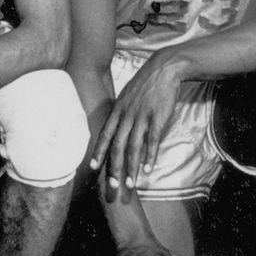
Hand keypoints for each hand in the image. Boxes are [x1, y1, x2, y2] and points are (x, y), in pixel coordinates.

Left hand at [89, 53, 184, 190]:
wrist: (163, 69)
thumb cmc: (145, 85)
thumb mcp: (126, 97)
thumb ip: (121, 113)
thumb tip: (116, 128)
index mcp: (117, 111)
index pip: (104, 135)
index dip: (98, 152)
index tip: (93, 168)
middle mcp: (126, 116)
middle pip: (117, 146)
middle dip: (114, 168)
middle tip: (112, 186)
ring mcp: (142, 117)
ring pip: (133, 147)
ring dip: (131, 168)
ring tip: (131, 184)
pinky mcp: (157, 118)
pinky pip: (152, 141)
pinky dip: (150, 156)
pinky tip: (148, 168)